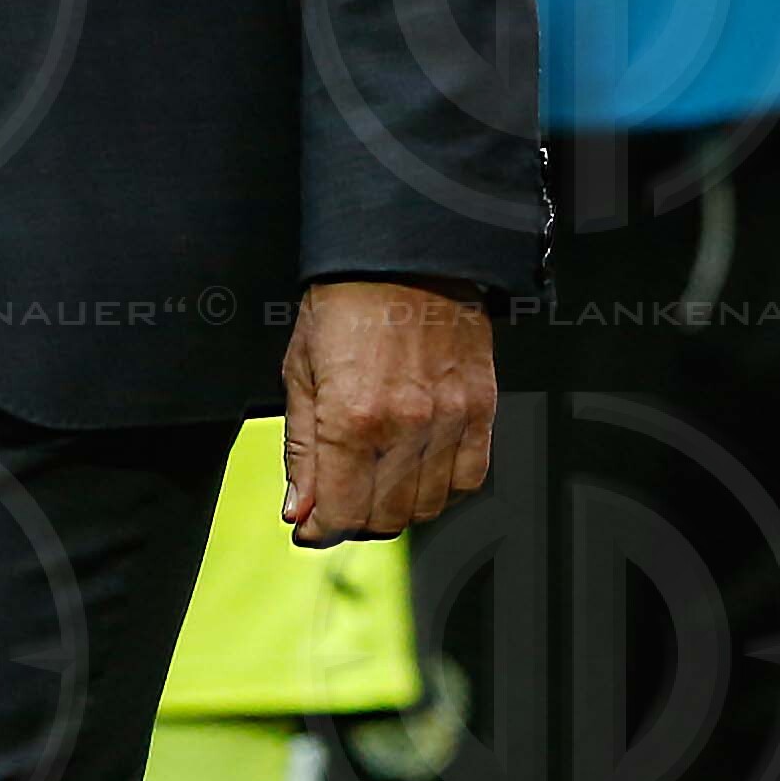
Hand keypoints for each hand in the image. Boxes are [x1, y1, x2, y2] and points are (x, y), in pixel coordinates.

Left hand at [281, 277, 497, 544]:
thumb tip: (299, 509)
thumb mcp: (301, 370)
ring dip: (397, 506)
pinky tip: (421, 468)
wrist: (405, 253)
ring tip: (379, 479)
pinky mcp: (480, 408)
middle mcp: (403, 426)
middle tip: (343, 498)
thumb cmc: (346, 301)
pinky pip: (469, 479)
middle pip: (384, 519)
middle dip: (355, 519)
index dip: (320, 528)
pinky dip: (444, 488)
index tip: (313, 523)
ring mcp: (448, 419)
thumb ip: (301, 449)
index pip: (339, 514)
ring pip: (426, 507)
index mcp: (350, 417)